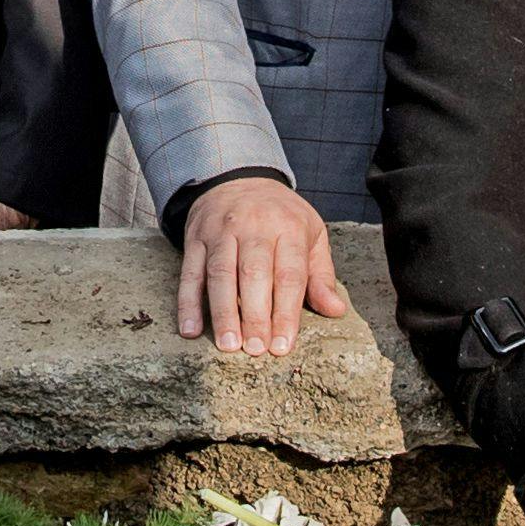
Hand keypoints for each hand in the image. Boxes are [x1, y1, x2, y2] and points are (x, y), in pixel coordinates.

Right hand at [174, 176, 347, 354]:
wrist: (237, 175)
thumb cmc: (280, 215)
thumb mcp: (311, 233)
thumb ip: (321, 274)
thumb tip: (336, 311)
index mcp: (288, 227)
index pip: (289, 275)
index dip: (286, 312)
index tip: (283, 345)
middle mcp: (253, 227)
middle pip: (254, 275)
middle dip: (255, 315)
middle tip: (256, 349)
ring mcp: (221, 231)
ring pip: (220, 274)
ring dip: (223, 312)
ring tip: (228, 344)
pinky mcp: (195, 237)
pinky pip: (190, 272)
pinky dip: (188, 302)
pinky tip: (190, 329)